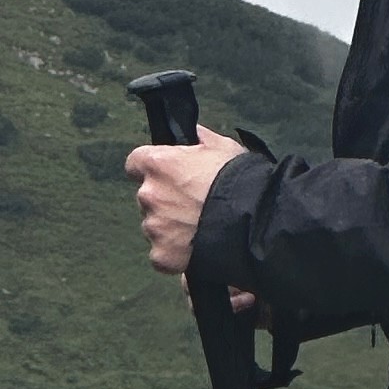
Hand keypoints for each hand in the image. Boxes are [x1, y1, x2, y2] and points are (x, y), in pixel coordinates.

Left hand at [128, 125, 253, 278]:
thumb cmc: (239, 181)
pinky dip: (174, 251)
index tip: (165, 174)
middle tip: (192, 203)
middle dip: (165, 199)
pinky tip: (196, 246)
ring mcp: (154, 227)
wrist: (253, 221)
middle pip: (148, 196)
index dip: (151, 168)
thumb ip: (199, 140)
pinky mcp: (161, 254)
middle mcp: (149, 194)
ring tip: (199, 227)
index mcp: (158, 164)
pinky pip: (161, 253)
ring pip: (155, 225)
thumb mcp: (223, 147)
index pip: (135, 163)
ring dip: (170, 225)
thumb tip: (193, 134)